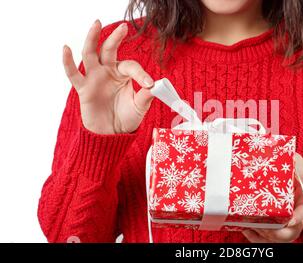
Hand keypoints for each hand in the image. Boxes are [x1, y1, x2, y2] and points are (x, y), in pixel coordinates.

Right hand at [63, 20, 154, 134]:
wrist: (111, 135)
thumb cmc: (126, 119)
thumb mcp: (139, 108)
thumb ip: (145, 97)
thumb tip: (154, 86)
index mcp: (124, 75)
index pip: (131, 67)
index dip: (141, 74)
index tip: (149, 84)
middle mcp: (108, 72)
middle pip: (110, 50)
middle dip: (116, 38)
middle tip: (124, 27)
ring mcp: (94, 78)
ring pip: (90, 54)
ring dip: (92, 39)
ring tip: (97, 24)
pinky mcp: (83, 88)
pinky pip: (73, 74)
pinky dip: (68, 61)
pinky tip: (66, 48)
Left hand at [243, 153, 302, 242]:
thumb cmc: (301, 175)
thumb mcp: (299, 164)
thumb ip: (291, 160)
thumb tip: (277, 149)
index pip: (302, 214)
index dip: (296, 219)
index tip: (289, 220)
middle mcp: (296, 217)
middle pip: (289, 233)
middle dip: (274, 232)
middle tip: (259, 224)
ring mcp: (287, 224)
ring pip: (278, 238)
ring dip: (263, 235)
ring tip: (247, 227)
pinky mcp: (277, 227)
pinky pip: (269, 240)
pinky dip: (257, 238)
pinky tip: (246, 230)